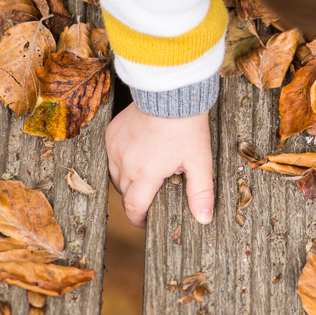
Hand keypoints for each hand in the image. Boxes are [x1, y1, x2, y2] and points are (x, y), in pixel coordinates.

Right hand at [106, 102, 213, 227]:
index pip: (134, 208)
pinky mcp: (111, 133)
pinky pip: (112, 156)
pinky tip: (139, 156)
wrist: (171, 92)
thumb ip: (201, 192)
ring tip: (148, 176)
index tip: (147, 222)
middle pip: (125, 193)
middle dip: (138, 199)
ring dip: (129, 181)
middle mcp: (124, 163)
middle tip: (154, 196)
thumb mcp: (199, 161)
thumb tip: (204, 219)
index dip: (140, 220)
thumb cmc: (187, 126)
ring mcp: (115, 147)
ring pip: (116, 176)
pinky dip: (122, 161)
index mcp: (144, 174)